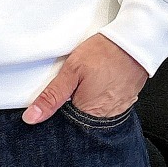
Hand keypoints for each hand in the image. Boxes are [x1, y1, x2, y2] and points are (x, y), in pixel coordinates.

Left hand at [21, 33, 148, 123]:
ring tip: (87, 84)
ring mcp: (117, 110)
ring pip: (94, 115)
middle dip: (72, 108)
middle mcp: (104, 117)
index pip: (64, 126)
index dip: (57, 114)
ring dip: (87, 103)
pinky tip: (99, 85)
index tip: (56, 100)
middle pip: (80, 121)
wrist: (135, 41)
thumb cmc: (104, 53)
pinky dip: (101, 99)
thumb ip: (52, 96)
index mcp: (88, 113)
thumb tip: (32, 117)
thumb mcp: (71, 70)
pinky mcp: (126, 102)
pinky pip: (108, 108)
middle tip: (74, 86)